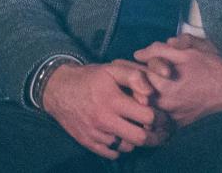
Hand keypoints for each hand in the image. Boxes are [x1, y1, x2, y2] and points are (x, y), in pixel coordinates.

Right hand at [42, 61, 167, 159]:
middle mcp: (105, 121)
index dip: (160, 116)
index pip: (147, 117)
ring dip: (137, 140)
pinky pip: (111, 153)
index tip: (163, 114)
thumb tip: (151, 93)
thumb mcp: (112, 69)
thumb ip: (135, 77)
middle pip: (139, 138)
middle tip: (160, 130)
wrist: (58, 90)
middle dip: (154, 135)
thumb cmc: (90, 77)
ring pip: (127, 147)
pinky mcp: (87, 142)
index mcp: (114, 101)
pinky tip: (124, 135)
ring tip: (141, 130)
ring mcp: (95, 134)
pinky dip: (121, 147)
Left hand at [134, 34, 221, 125]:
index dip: (127, 68)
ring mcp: (170, 115)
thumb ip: (160, 50)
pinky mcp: (177, 124)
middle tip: (126, 76)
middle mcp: (164, 102)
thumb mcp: (187, 51)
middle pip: (136, 94)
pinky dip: (153, 112)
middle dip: (131, 85)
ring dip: (140, 99)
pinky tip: (155, 104)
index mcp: (163, 82)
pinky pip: (158, 120)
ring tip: (138, 91)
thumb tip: (137, 54)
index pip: (135, 76)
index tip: (120, 65)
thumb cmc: (211, 66)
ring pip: (145, 108)